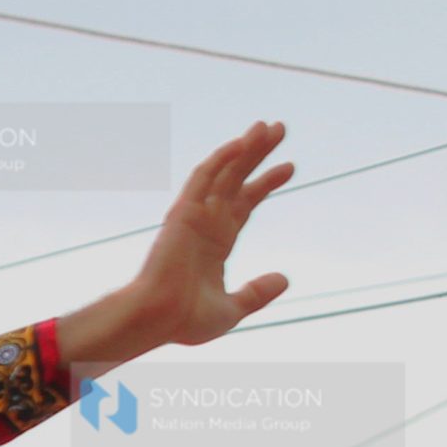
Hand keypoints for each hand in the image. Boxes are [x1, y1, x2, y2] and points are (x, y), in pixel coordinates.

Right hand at [58, 122, 292, 369]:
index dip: (265, 183)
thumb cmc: (185, 321)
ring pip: (224, 173)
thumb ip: (257, 292)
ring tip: (269, 126)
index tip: (289, 167)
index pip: (244, 203)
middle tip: (280, 129)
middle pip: (237, 180)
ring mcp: (194, 216)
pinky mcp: (183, 212)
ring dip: (246, 148)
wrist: (158, 318)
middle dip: (259, 154)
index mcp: (215, 243)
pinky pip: (203, 178)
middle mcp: (206, 224)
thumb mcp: (232, 309)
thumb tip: (284, 279)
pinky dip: (222, 158)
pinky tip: (242, 142)